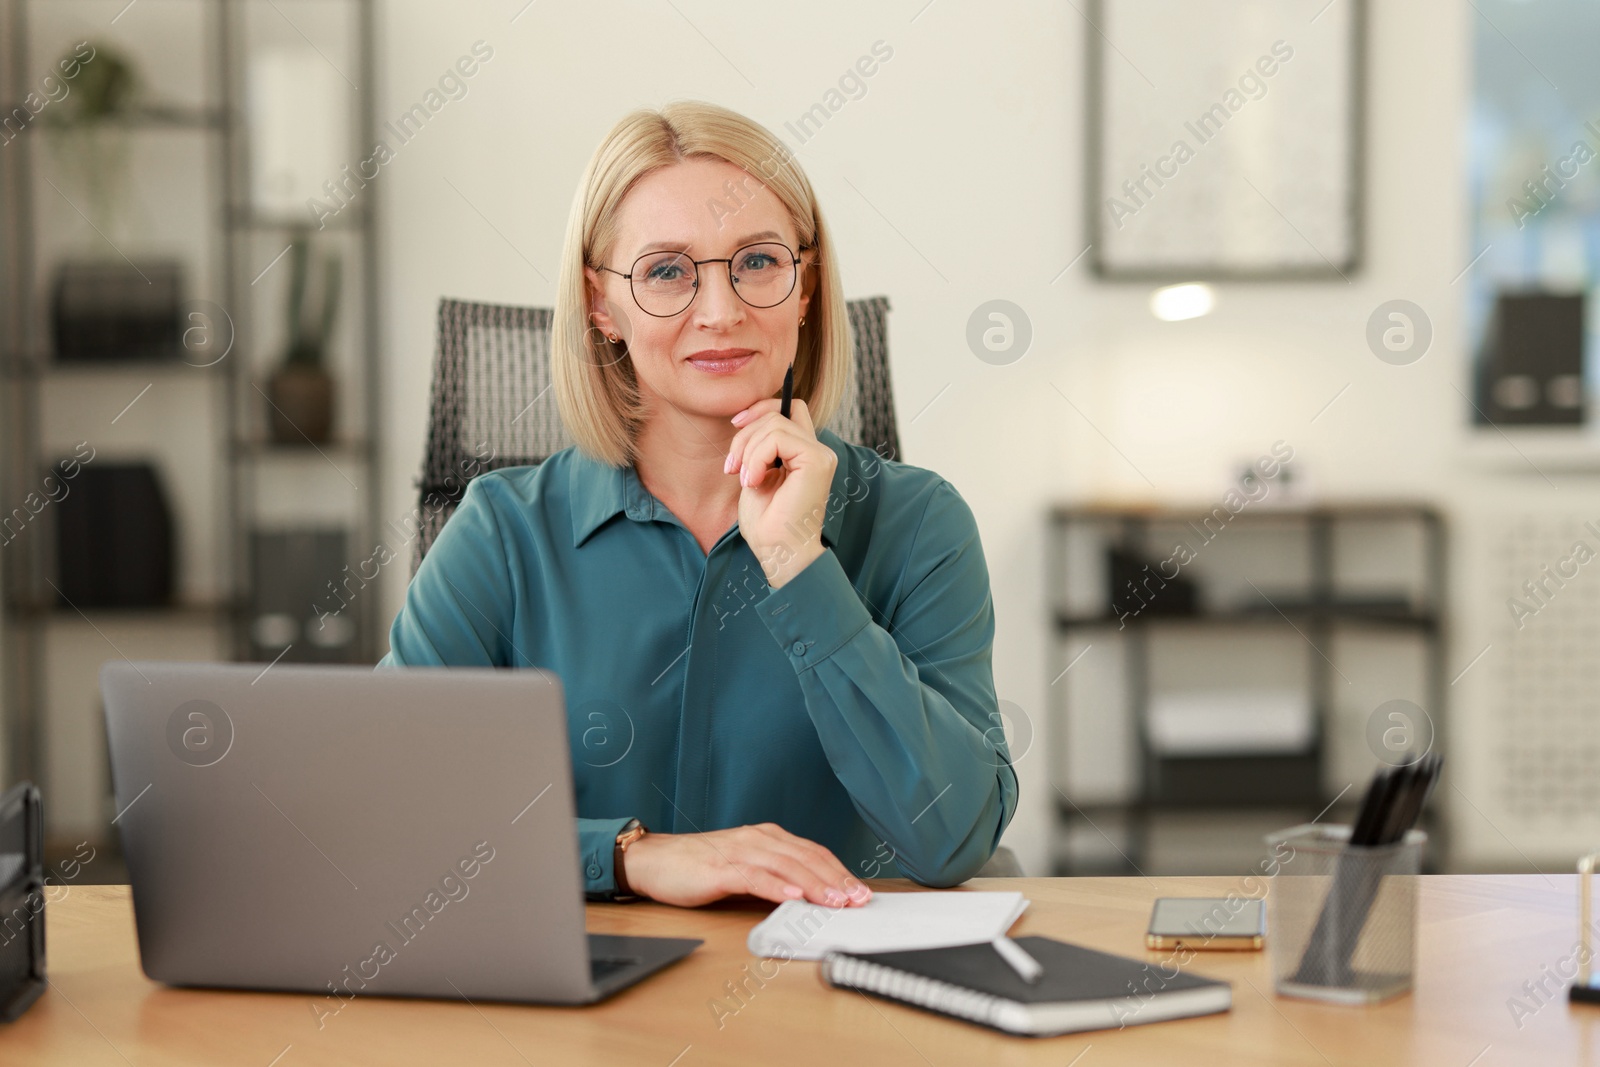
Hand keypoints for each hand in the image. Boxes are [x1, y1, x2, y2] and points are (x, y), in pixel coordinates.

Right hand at [621, 822, 873, 908]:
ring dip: (814, 884)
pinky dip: (776, 886)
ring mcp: (739, 852)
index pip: (814, 853)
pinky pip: (753, 876)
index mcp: (768, 837)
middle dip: (836, 880)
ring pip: (786, 866)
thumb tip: (810, 897)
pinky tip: (792, 896)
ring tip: (835, 901)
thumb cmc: (700, 867)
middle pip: (807, 857)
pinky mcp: (720, 869)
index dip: (840, 871)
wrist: (655, 861)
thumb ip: (775, 875)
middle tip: (858, 900)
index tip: (861, 892)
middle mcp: (758, 839)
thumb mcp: (745, 867)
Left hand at [726, 397, 835, 588]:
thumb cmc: (767, 523)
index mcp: (804, 453)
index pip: (789, 408)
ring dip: (747, 450)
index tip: (735, 424)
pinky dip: (755, 459)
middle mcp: (817, 451)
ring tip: (743, 479)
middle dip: (744, 435)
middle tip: (731, 468)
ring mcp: (820, 454)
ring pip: (773, 425)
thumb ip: (759, 447)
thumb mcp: (756, 473)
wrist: (778, 551)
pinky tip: (753, 482)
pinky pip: (777, 438)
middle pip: (776, 414)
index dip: (761, 408)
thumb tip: (745, 419)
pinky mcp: (817, 460)